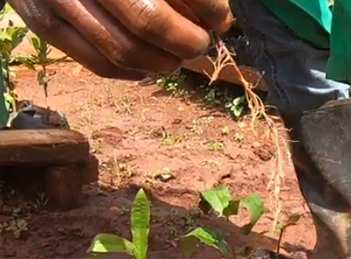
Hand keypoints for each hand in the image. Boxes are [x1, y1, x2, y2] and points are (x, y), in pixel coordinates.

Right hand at [10, 0, 232, 78]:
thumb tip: (220, 18)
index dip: (208, 8)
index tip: (220, 17)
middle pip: (148, 23)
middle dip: (186, 41)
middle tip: (200, 42)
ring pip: (125, 52)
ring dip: (163, 62)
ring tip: (178, 56)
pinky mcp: (43, 22)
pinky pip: (100, 66)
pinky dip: (135, 73)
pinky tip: (151, 67)